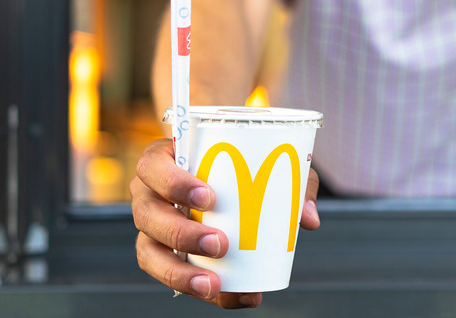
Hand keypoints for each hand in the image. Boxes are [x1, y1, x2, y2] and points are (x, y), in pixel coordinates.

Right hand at [130, 138, 321, 308]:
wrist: (230, 176)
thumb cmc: (242, 162)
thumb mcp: (270, 161)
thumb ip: (294, 183)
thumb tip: (308, 219)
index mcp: (163, 160)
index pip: (151, 167)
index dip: (174, 183)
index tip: (209, 198)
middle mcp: (148, 194)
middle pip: (147, 215)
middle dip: (181, 233)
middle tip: (220, 243)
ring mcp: (151, 226)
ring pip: (149, 252)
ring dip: (179, 272)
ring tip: (215, 283)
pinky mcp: (162, 253)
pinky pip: (170, 275)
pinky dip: (197, 288)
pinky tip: (230, 295)